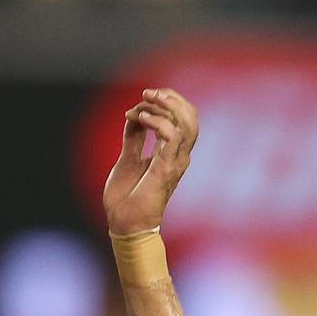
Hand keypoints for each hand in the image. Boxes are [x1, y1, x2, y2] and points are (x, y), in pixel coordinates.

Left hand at [103, 88, 198, 234]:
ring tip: (145, 101)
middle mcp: (179, 156)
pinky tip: (141, 118)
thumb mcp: (128, 159)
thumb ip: (133, 139)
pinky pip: (172, 137)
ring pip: (186, 124)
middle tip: (148, 92)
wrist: (125, 223)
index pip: (183, 118)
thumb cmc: (127, 196)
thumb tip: (134, 116)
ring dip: (165, 106)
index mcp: (172, 153)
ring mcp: (176, 162)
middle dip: (171, 98)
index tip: (144, 96)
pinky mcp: (167, 169)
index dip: (168, 101)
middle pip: (191, 117)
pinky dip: (158, 122)